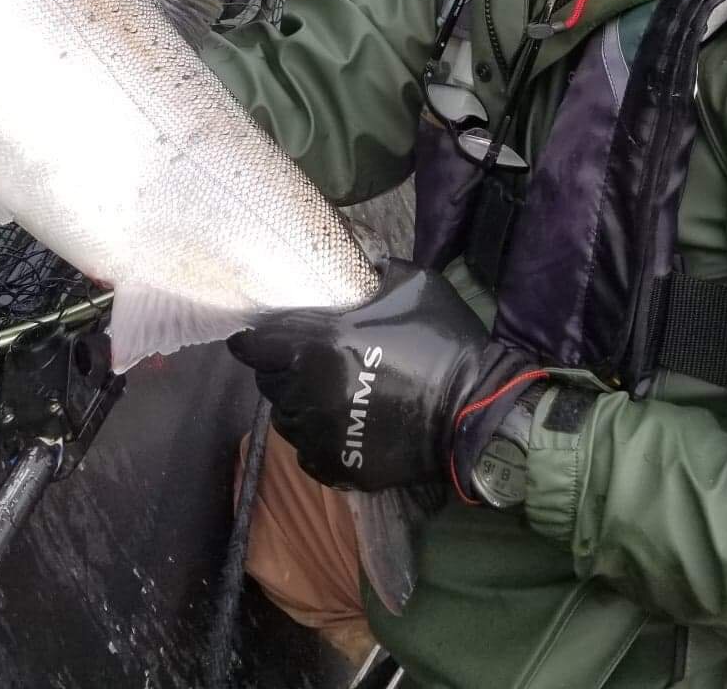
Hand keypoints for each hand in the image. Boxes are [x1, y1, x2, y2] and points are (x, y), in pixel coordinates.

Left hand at [227, 261, 544, 500]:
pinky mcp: (337, 465)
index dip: (251, 341)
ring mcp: (323, 434)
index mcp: (322, 344)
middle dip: (279, 371)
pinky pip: (307, 452)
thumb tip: (359, 260)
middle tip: (302, 364)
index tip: (252, 338)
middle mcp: (312, 391)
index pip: (257, 346)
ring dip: (297, 405)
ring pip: (286, 419)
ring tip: (324, 396)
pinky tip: (339, 426)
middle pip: (269, 382)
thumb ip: (376, 271)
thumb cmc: (443, 342)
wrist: (476, 410)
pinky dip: (316, 439)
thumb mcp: (413, 285)